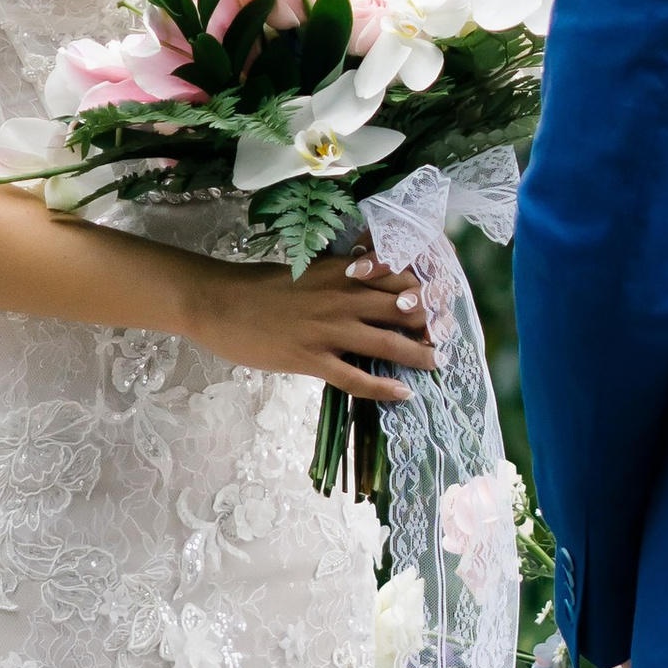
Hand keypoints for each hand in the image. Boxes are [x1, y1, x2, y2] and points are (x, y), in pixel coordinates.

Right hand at [161, 243, 440, 397]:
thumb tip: (364, 282)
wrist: (219, 303)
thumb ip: (338, 277)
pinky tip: (403, 394)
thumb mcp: (306, 272)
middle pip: (401, 309)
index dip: (423, 289)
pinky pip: (356, 378)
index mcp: (340, 272)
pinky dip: (383, 388)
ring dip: (418, 355)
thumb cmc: (258, 286)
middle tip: (449, 335)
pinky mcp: (310, 359)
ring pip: (387, 343)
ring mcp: (327, 330)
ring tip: (437, 363)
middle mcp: (341, 298)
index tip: (441, 300)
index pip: (396, 277)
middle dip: (430, 323)